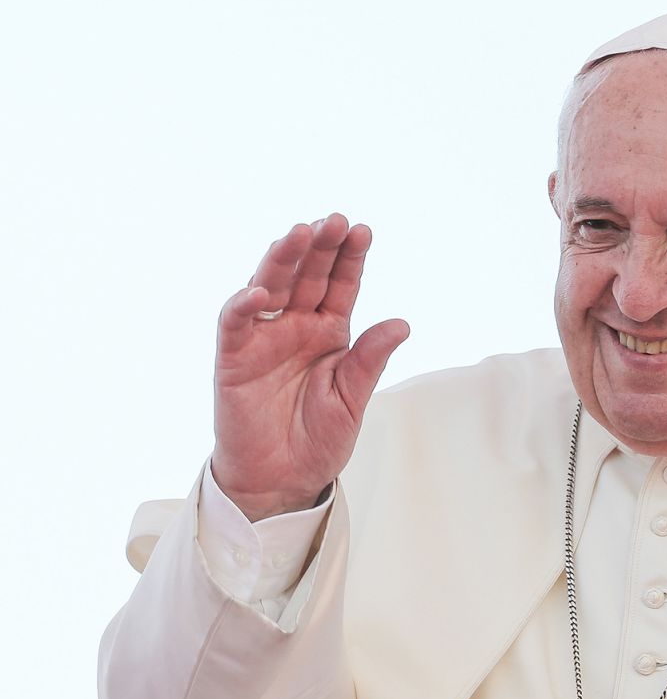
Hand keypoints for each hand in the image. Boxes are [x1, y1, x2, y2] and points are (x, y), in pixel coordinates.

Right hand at [210, 214, 408, 520]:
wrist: (282, 479)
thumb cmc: (319, 439)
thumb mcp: (353, 399)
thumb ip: (370, 359)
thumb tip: (402, 323)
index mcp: (330, 332)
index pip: (341, 285)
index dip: (350, 258)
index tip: (363, 230)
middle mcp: (296, 326)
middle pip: (307, 275)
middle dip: (320, 246)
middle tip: (334, 220)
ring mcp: (263, 337)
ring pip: (271, 285)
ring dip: (283, 258)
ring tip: (299, 233)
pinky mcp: (233, 356)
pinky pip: (235, 322)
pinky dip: (244, 304)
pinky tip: (261, 290)